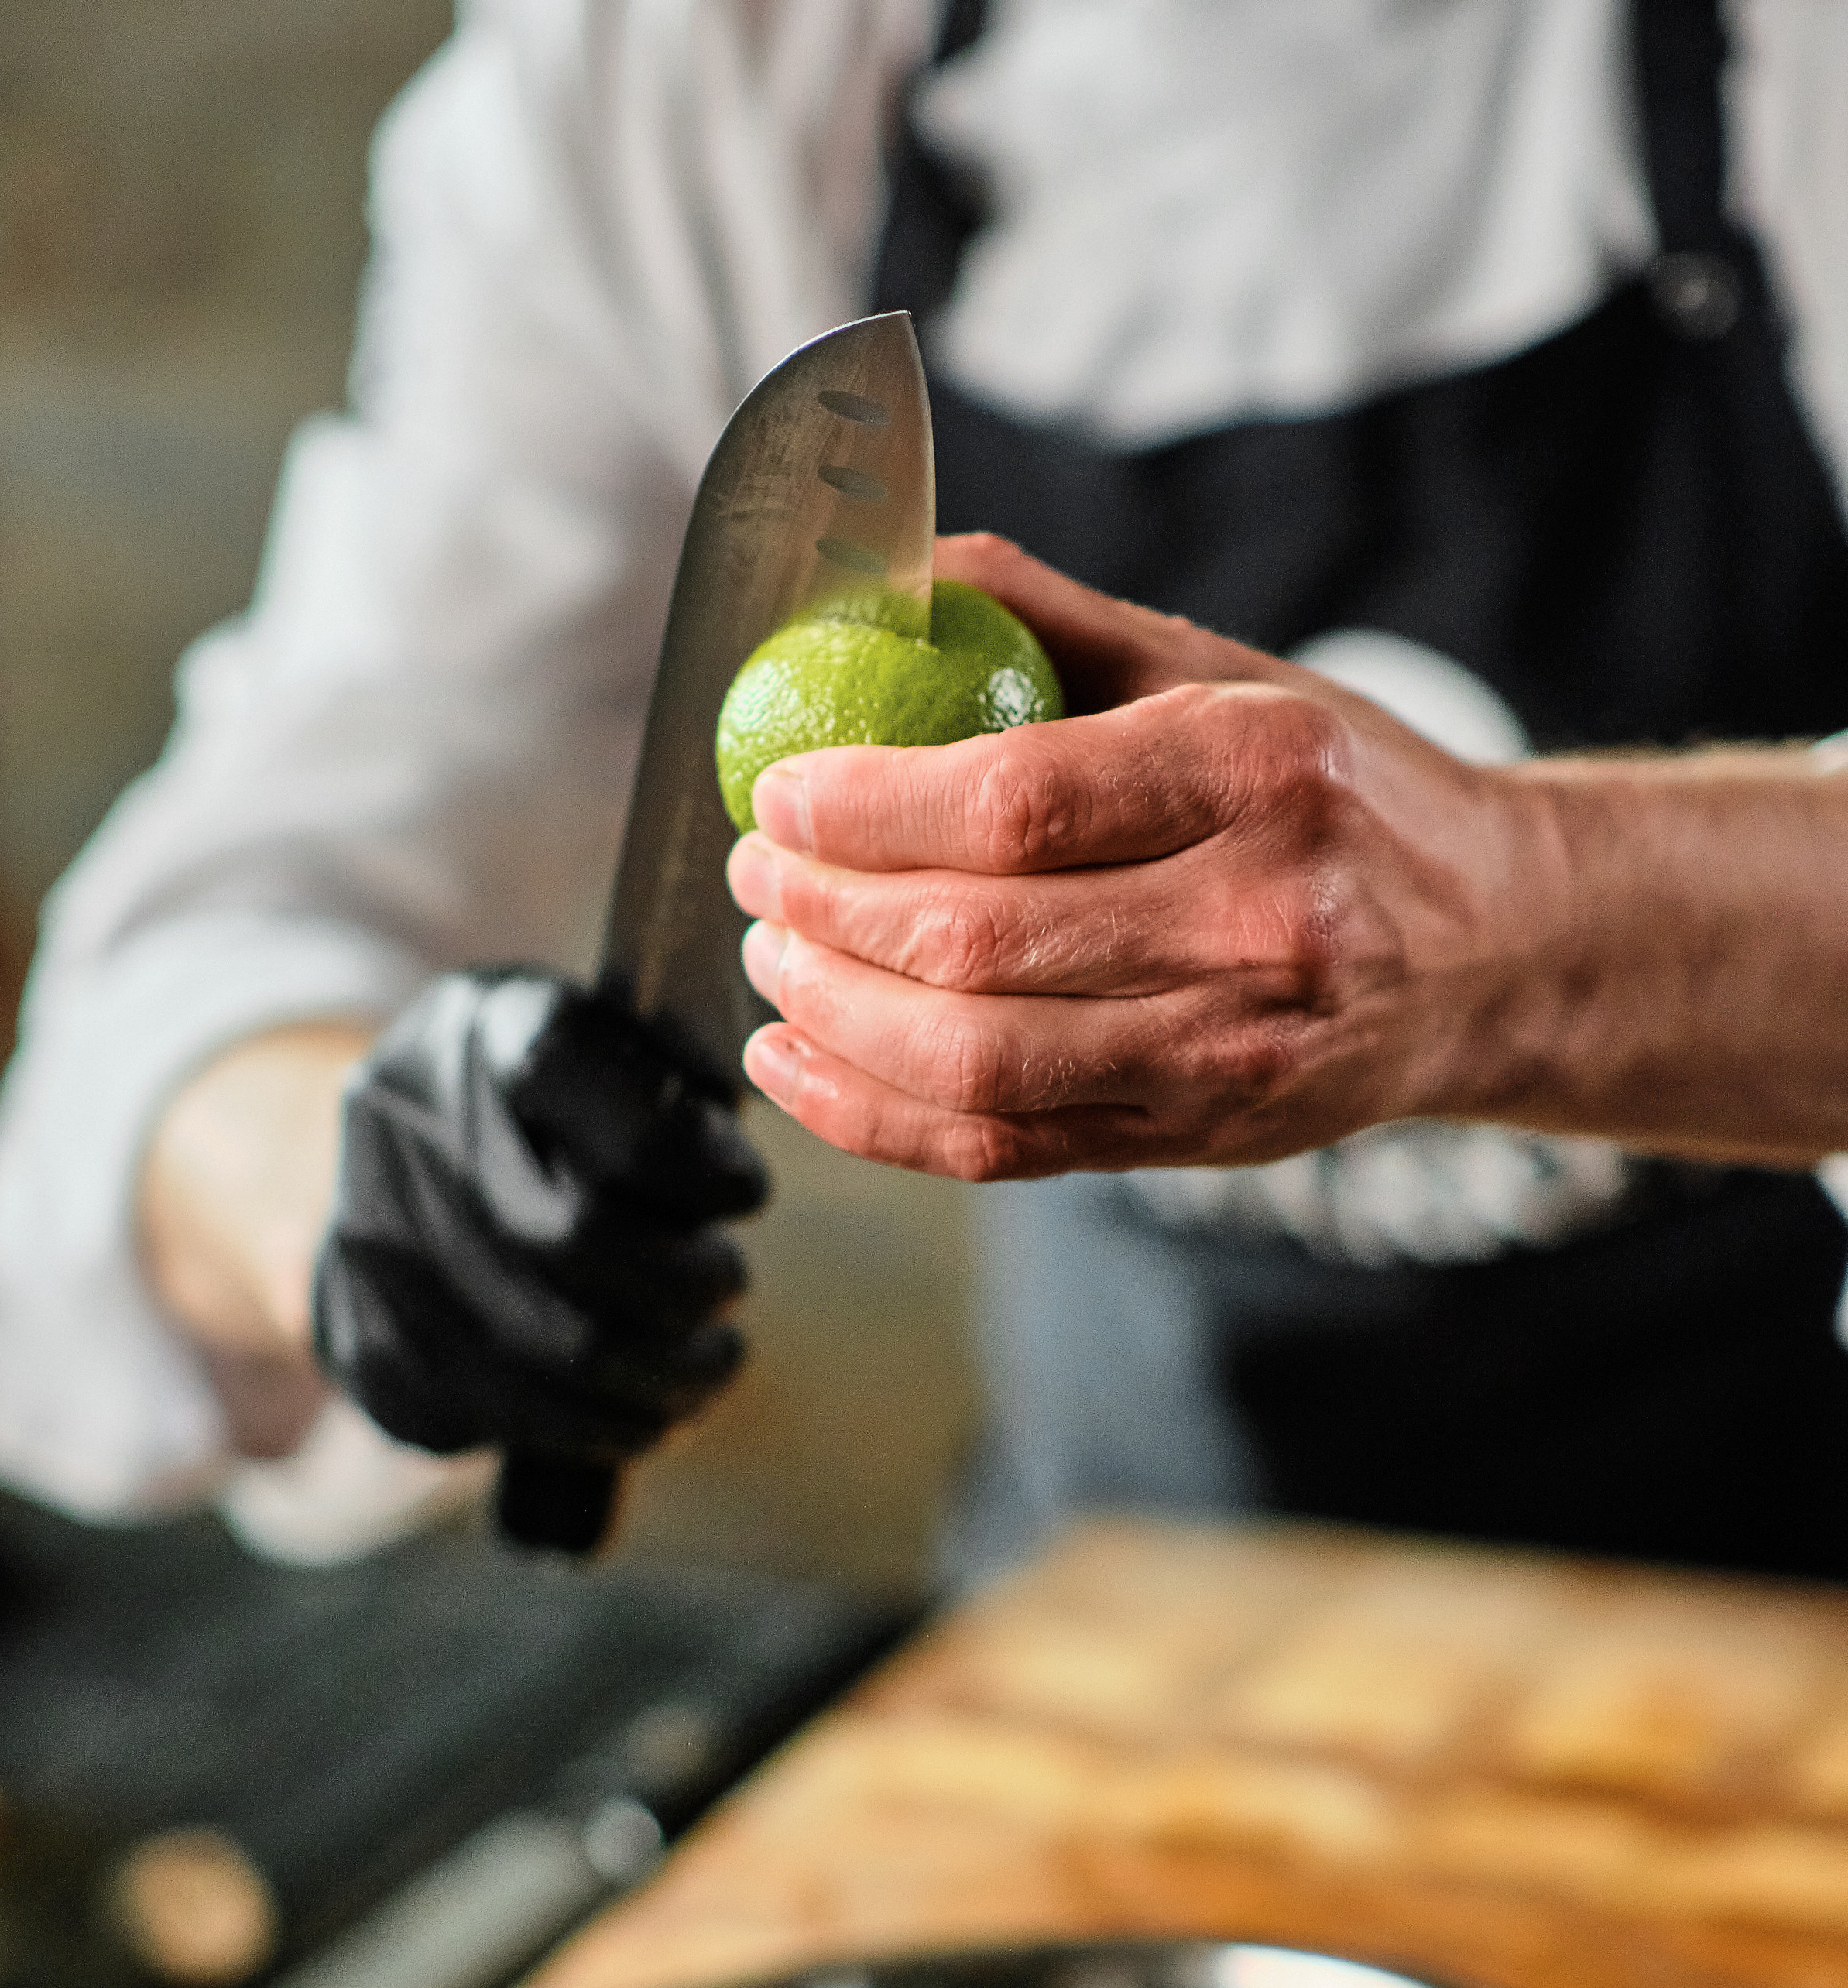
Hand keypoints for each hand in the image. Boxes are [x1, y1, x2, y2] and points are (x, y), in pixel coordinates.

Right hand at [313, 970, 767, 1459]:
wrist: (399, 1151)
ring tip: (712, 1359)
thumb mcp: (615, 1038)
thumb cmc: (559, 1096)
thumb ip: (675, 1082)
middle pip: (580, 1242)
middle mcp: (407, 1130)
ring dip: (671, 1374)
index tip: (745, 1189)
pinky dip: (606, 1426)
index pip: (600, 1101)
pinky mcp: (371, 1351)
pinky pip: (513, 1420)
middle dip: (690, 1282)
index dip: (697, 1164)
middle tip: (727, 1284)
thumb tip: (726, 1182)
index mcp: (487, 1030)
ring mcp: (375, 1247)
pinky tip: (642, 1403)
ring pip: (558, 1354)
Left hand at [726, 534, 1545, 1179]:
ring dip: (834, 1016)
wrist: (1497, 950)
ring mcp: (1235, 1052)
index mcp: (1263, 773)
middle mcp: (1261, 921)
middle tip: (758, 873)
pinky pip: (1001, 1150)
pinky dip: (871, 1115)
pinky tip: (796, 1062)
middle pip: (979, 942)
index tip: (779, 792)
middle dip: (826, 909)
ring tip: (770, 959)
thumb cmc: (1338, 794)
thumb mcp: (1231, 677)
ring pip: (977, 1065)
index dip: (867, 807)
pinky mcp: (1202, 1140)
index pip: (1020, 803)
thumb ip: (1061, 622)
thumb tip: (887, 570)